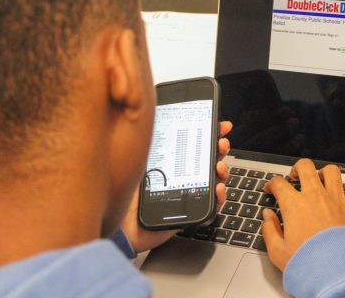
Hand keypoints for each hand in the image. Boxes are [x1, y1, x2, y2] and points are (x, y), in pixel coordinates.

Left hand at [120, 121, 232, 252]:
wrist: (122, 226)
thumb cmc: (126, 194)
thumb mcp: (139, 162)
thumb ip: (150, 143)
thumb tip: (157, 117)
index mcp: (171, 162)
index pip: (195, 144)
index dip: (210, 134)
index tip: (221, 126)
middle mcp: (183, 176)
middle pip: (208, 160)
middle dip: (220, 149)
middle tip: (222, 143)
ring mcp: (189, 194)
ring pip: (215, 180)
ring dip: (222, 171)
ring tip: (219, 167)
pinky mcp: (192, 213)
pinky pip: (212, 205)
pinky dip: (220, 196)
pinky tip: (217, 188)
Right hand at [261, 158, 344, 270]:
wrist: (338, 273)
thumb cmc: (309, 264)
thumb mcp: (278, 252)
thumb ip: (270, 230)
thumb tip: (267, 217)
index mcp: (294, 205)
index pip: (279, 183)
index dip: (272, 184)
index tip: (272, 189)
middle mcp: (316, 196)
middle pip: (305, 167)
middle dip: (297, 168)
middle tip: (296, 177)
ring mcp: (337, 198)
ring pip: (331, 170)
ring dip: (324, 172)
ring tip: (320, 180)